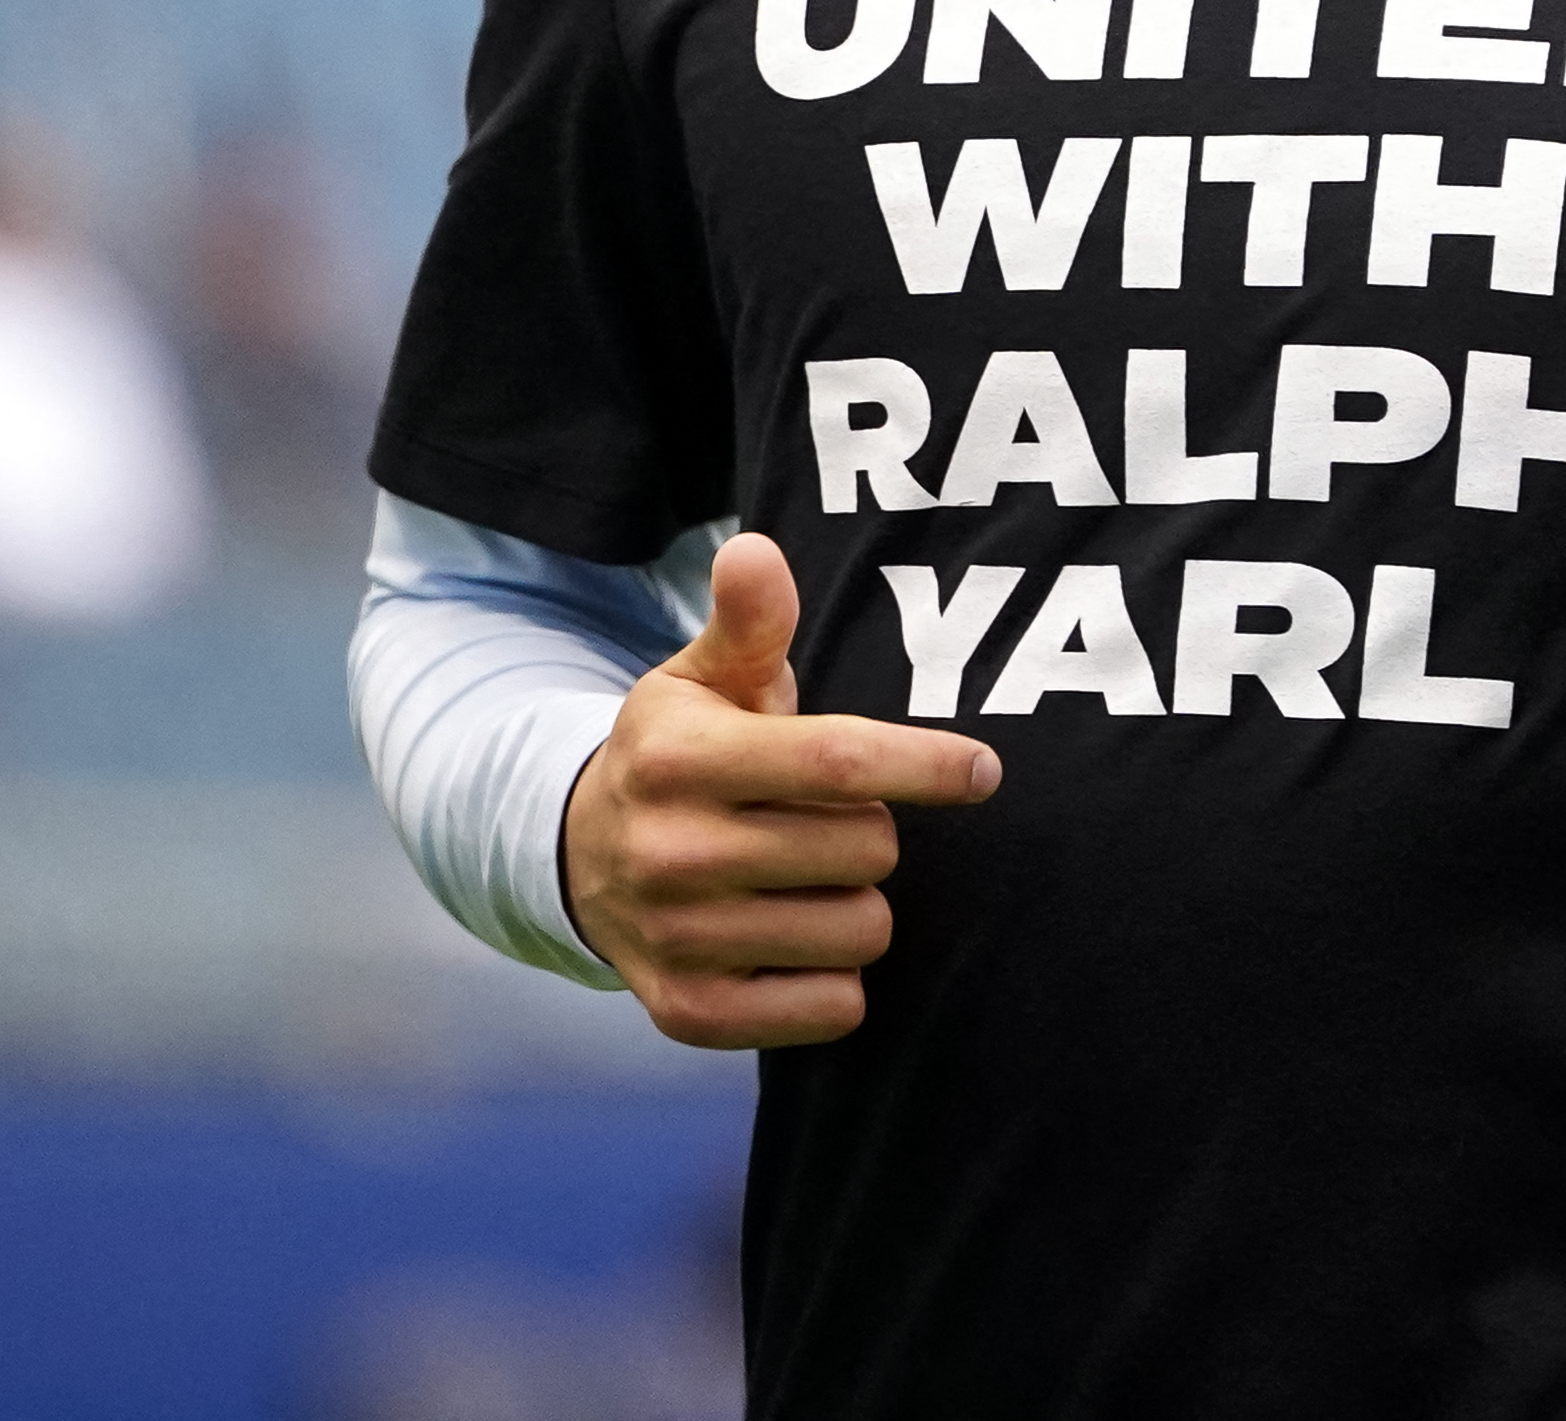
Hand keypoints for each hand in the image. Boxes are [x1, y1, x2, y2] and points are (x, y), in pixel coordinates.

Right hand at [563, 532, 1002, 1049]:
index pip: (838, 762)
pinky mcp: (688, 1013)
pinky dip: (834, 978)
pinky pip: (831, 1008)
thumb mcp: (704, 678)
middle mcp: (670, 851)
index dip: (927, 764)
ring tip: (808, 877)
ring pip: (860, 930)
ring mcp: (677, 940)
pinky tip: (793, 940)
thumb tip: (755, 551)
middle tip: (828, 819)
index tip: (985, 770)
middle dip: (874, 830)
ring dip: (857, 902)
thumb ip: (748, 621)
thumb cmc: (680, 754)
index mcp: (679, 758)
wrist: (580, 858)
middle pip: (867, 849)